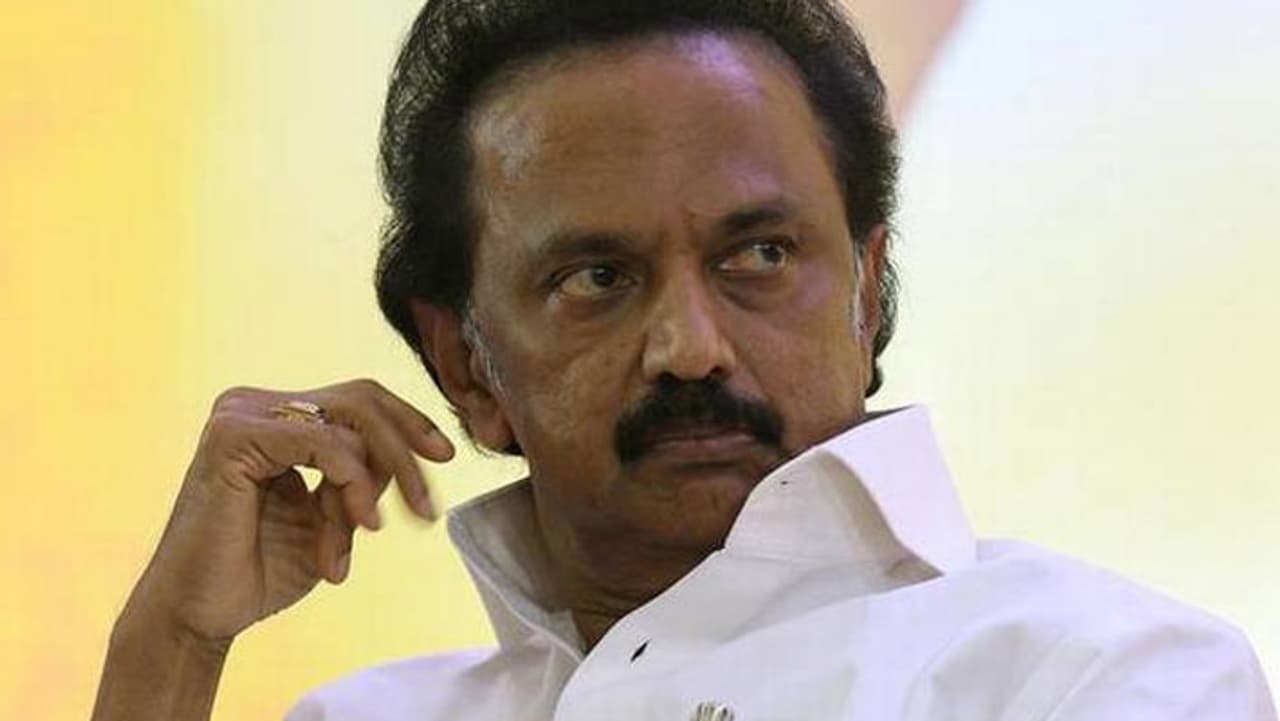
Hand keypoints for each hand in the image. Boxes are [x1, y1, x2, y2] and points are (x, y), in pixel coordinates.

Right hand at [126, 379, 454, 643]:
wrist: (199, 617)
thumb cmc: (258, 572)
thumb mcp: (332, 517)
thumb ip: (362, 477)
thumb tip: (407, 450)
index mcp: (275, 417)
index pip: (359, 399)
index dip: (409, 422)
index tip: (444, 457)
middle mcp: (255, 405)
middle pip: (362, 399)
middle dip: (406, 446)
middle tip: (428, 503)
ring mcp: (241, 414)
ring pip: (351, 420)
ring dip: (372, 484)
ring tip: (368, 532)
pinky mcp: (233, 435)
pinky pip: (324, 443)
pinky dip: (352, 483)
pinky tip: (359, 524)